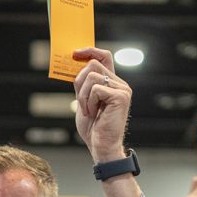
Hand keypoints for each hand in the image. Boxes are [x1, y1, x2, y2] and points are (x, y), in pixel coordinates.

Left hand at [71, 47, 129, 162]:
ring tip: (88, 110)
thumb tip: (74, 66)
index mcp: (112, 83)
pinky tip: (93, 113)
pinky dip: (88, 102)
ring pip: (92, 76)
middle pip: (93, 64)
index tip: (76, 53)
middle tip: (80, 101)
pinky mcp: (121, 97)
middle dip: (79, 81)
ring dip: (83, 95)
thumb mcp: (84, 101)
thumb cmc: (93, 127)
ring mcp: (122, 89)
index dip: (90, 50)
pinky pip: (95, 88)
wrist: (101, 146)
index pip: (104, 56)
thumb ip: (82, 84)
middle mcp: (120, 84)